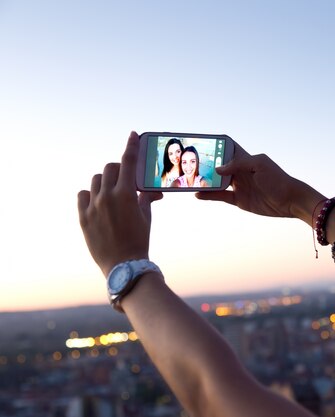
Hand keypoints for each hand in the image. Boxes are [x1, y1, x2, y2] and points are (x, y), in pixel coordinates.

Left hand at [77, 132, 162, 275]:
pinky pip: (83, 195)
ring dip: (105, 182)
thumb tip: (151, 191)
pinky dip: (91, 195)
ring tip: (112, 193)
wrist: (124, 265)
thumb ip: (145, 198)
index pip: (128, 162)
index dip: (131, 146)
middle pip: (110, 168)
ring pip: (96, 180)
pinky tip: (98, 202)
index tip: (133, 135)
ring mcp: (92, 206)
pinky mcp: (82, 217)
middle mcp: (106, 197)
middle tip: (125, 178)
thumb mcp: (146, 216)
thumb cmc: (139, 240)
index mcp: (125, 194)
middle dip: (119, 169)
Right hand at [196, 142, 324, 221]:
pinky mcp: (239, 200)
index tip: (202, 142)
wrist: (290, 200)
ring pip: (218, 182)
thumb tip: (218, 168)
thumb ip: (238, 164)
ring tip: (189, 179)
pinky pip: (221, 196)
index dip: (217, 145)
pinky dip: (209, 195)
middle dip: (206, 164)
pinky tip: (198, 194)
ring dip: (205, 180)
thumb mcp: (259, 165)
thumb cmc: (277, 179)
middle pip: (220, 166)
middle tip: (188, 162)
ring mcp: (239, 186)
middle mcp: (241, 172)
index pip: (229, 149)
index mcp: (246, 159)